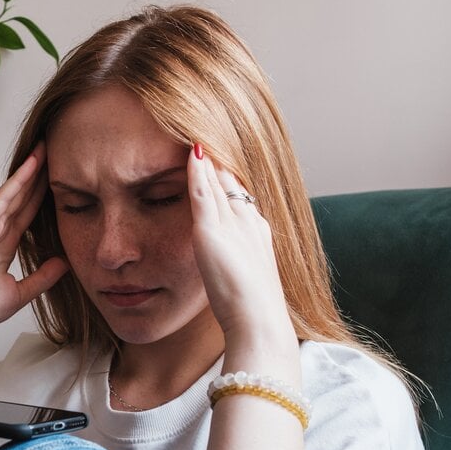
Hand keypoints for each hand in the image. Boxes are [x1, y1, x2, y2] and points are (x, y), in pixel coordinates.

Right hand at [0, 142, 68, 342]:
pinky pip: (1, 200)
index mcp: (5, 246)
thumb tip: (65, 263)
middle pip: (23, 198)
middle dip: (39, 176)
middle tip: (57, 152)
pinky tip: (31, 166)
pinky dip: (16, 182)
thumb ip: (42, 278)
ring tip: (46, 148)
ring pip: (14, 193)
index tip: (61, 179)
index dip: (44, 196)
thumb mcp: (19, 293)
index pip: (29, 215)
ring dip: (30, 170)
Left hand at [185, 146, 295, 348]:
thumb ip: (231, 262)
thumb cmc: (249, 309)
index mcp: (256, 230)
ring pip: (219, 179)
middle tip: (203, 129)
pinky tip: (190, 152)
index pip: (238, 193)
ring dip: (207, 156)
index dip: (225, 173)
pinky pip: (204, 192)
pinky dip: (197, 170)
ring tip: (196, 130)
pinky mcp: (213, 231)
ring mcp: (233, 223)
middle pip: (231, 179)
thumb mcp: (241, 277)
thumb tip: (223, 261)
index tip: (214, 153)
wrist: (260, 320)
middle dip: (217, 157)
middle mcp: (248, 220)